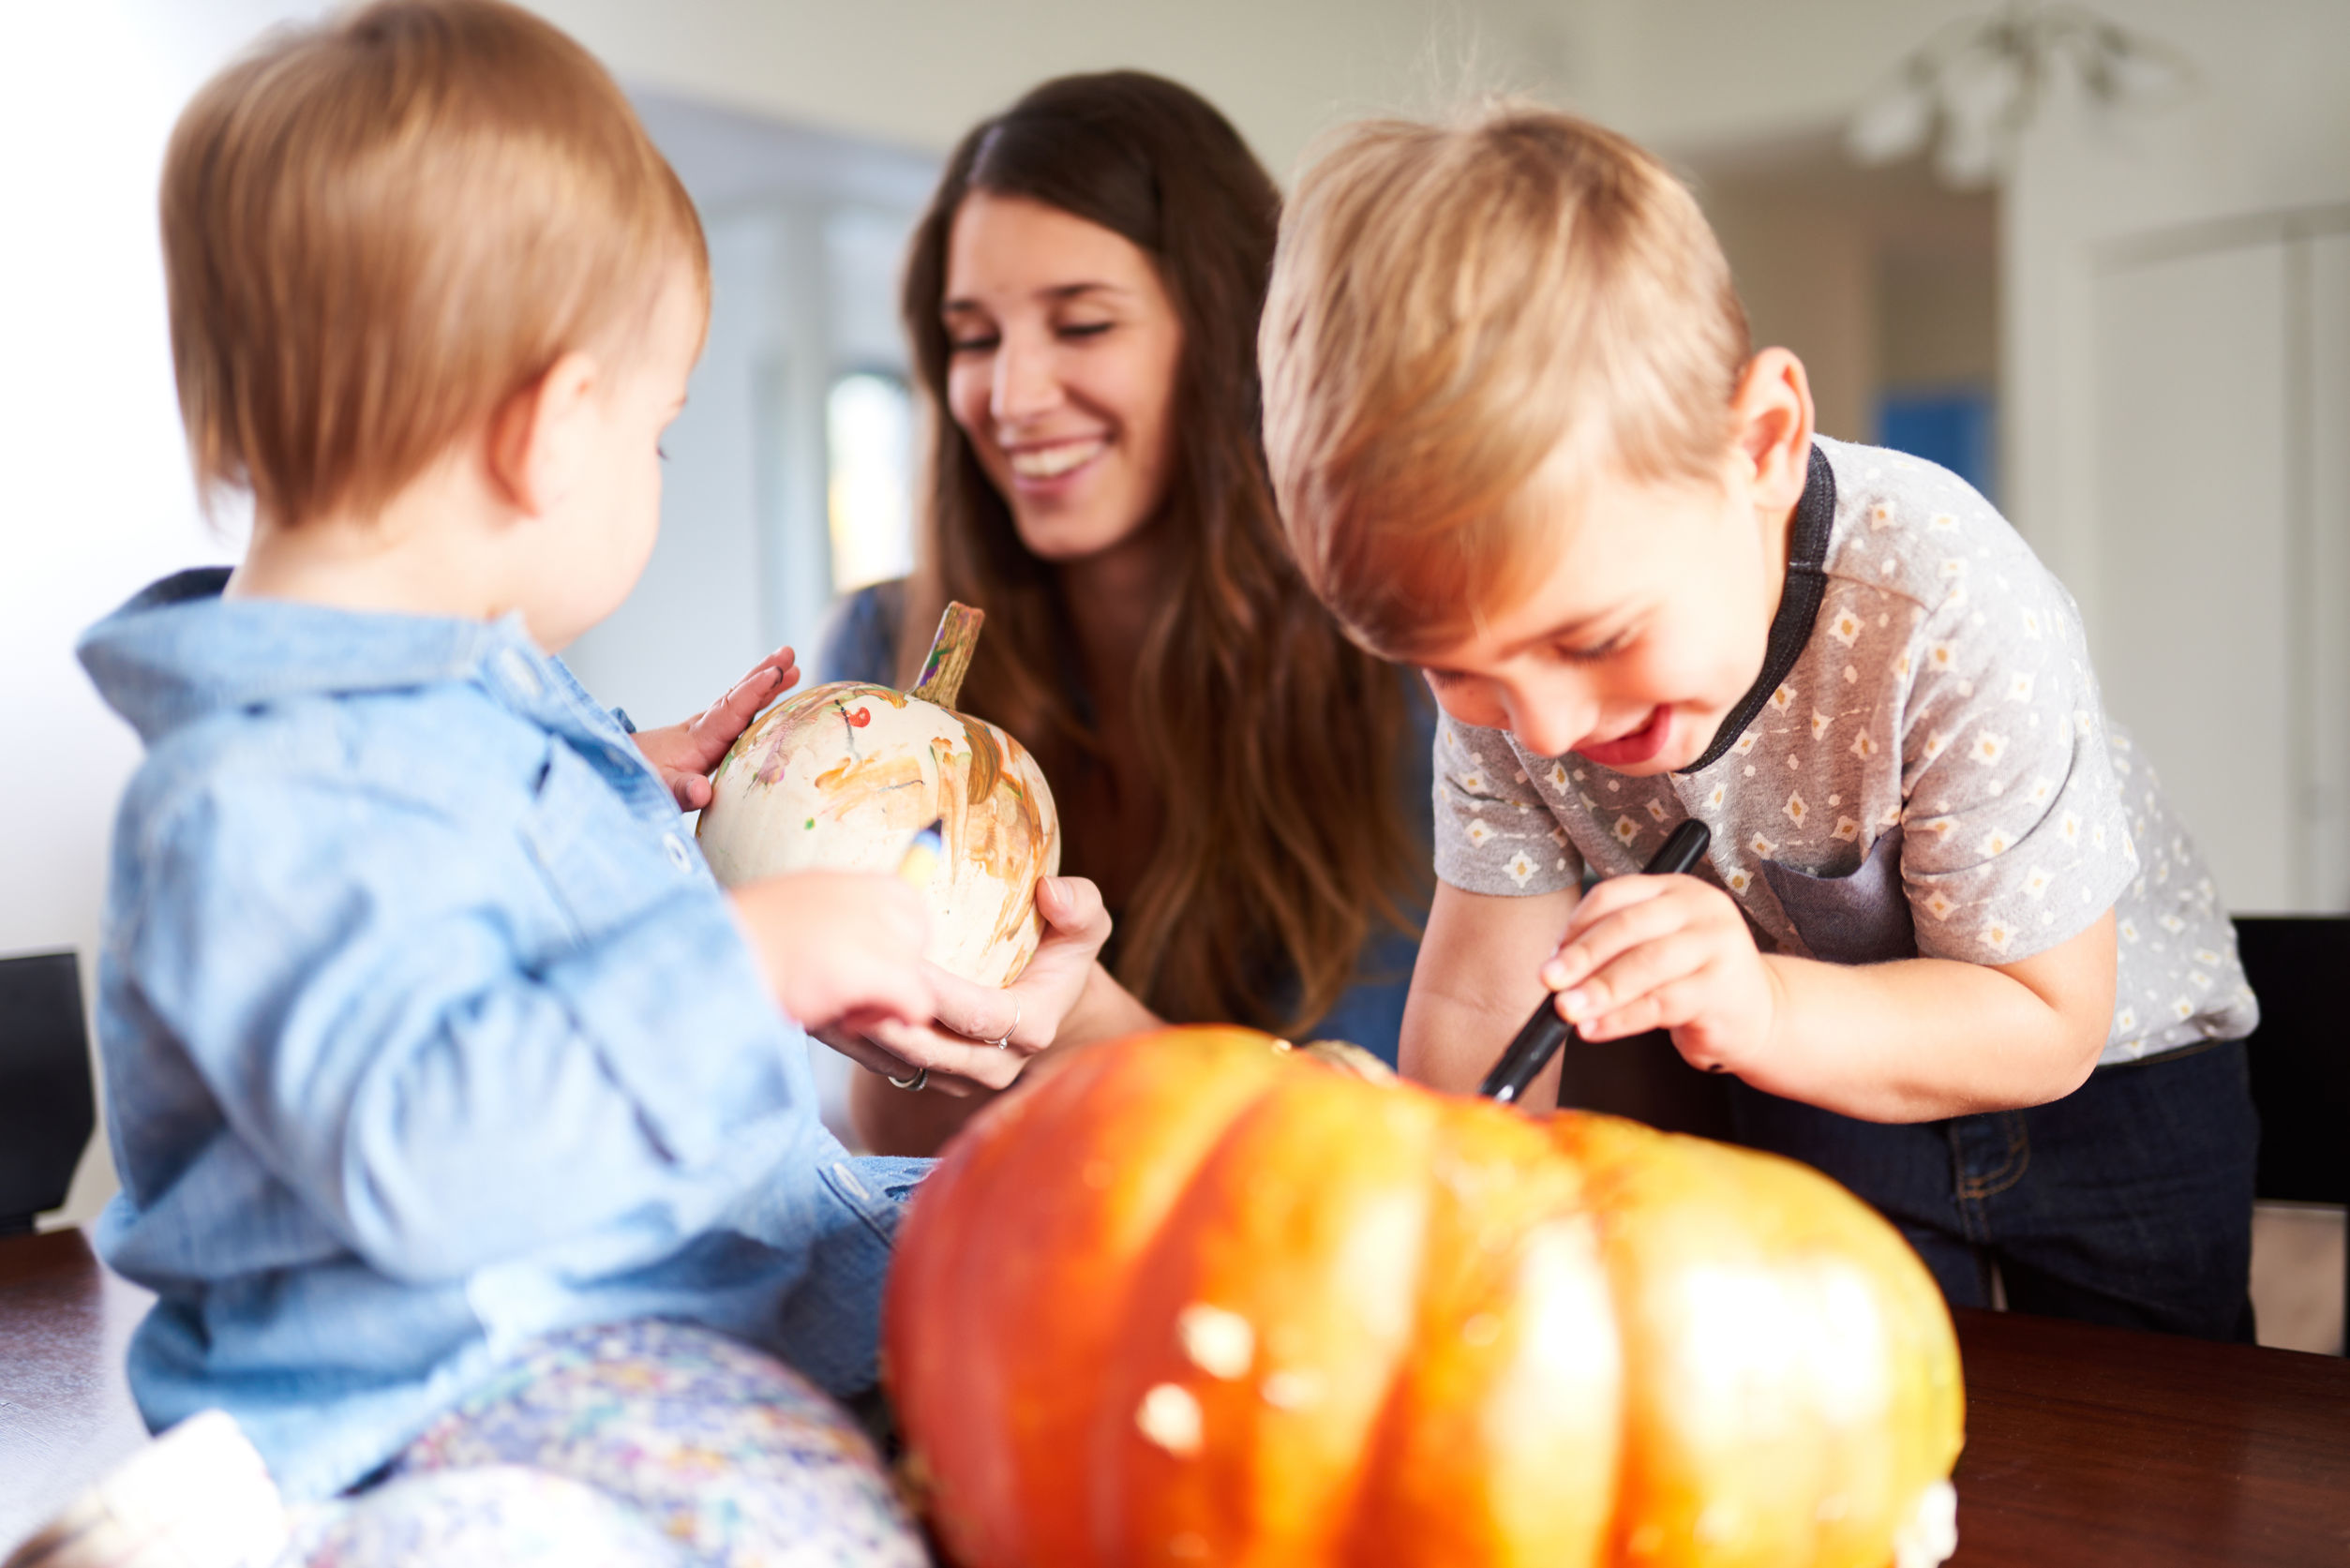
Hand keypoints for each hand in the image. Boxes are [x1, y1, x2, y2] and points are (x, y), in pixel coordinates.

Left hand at [634, 646, 798, 811]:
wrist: (620, 769)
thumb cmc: (642, 779)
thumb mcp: (661, 789)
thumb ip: (682, 790)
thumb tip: (702, 791)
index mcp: (700, 738)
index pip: (731, 709)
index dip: (754, 691)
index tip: (775, 673)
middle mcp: (706, 728)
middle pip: (739, 696)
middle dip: (764, 674)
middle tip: (788, 652)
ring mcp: (708, 730)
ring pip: (741, 701)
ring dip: (766, 684)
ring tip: (793, 667)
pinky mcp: (709, 738)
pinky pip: (739, 713)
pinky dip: (758, 700)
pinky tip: (774, 697)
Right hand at [729, 871, 932, 1033]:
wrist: (713, 959)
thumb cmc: (751, 943)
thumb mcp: (806, 912)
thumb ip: (848, 920)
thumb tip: (889, 951)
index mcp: (861, 881)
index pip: (913, 914)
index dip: (891, 947)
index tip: (855, 960)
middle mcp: (875, 898)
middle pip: (917, 946)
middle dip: (890, 973)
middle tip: (843, 988)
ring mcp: (876, 932)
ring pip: (916, 978)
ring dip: (880, 1000)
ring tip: (834, 1003)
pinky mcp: (875, 971)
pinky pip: (916, 1004)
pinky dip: (889, 1019)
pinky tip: (844, 1018)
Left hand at [816, 875, 1115, 1096]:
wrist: (1046, 995)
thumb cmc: (1060, 950)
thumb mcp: (1083, 923)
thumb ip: (1078, 905)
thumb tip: (1050, 893)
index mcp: (1032, 1027)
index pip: (981, 1016)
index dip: (941, 994)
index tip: (905, 961)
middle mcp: (995, 1065)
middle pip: (933, 1049)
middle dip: (889, 1018)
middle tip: (849, 982)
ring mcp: (960, 1078)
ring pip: (903, 1063)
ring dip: (863, 1033)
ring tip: (826, 996)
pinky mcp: (930, 1078)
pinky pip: (887, 1066)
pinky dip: (856, 1041)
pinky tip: (825, 1009)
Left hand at [1541, 873, 1780, 1073]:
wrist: (1757, 1015)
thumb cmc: (1692, 979)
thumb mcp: (1656, 949)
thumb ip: (1615, 949)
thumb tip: (1556, 969)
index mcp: (1675, 889)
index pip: (1614, 895)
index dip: (1576, 926)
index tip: (1552, 956)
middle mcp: (1701, 908)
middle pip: (1628, 926)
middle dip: (1582, 957)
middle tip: (1550, 982)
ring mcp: (1718, 945)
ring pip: (1645, 965)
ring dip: (1599, 990)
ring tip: (1568, 1011)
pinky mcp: (1724, 988)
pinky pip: (1661, 1004)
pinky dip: (1621, 1019)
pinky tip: (1595, 1029)